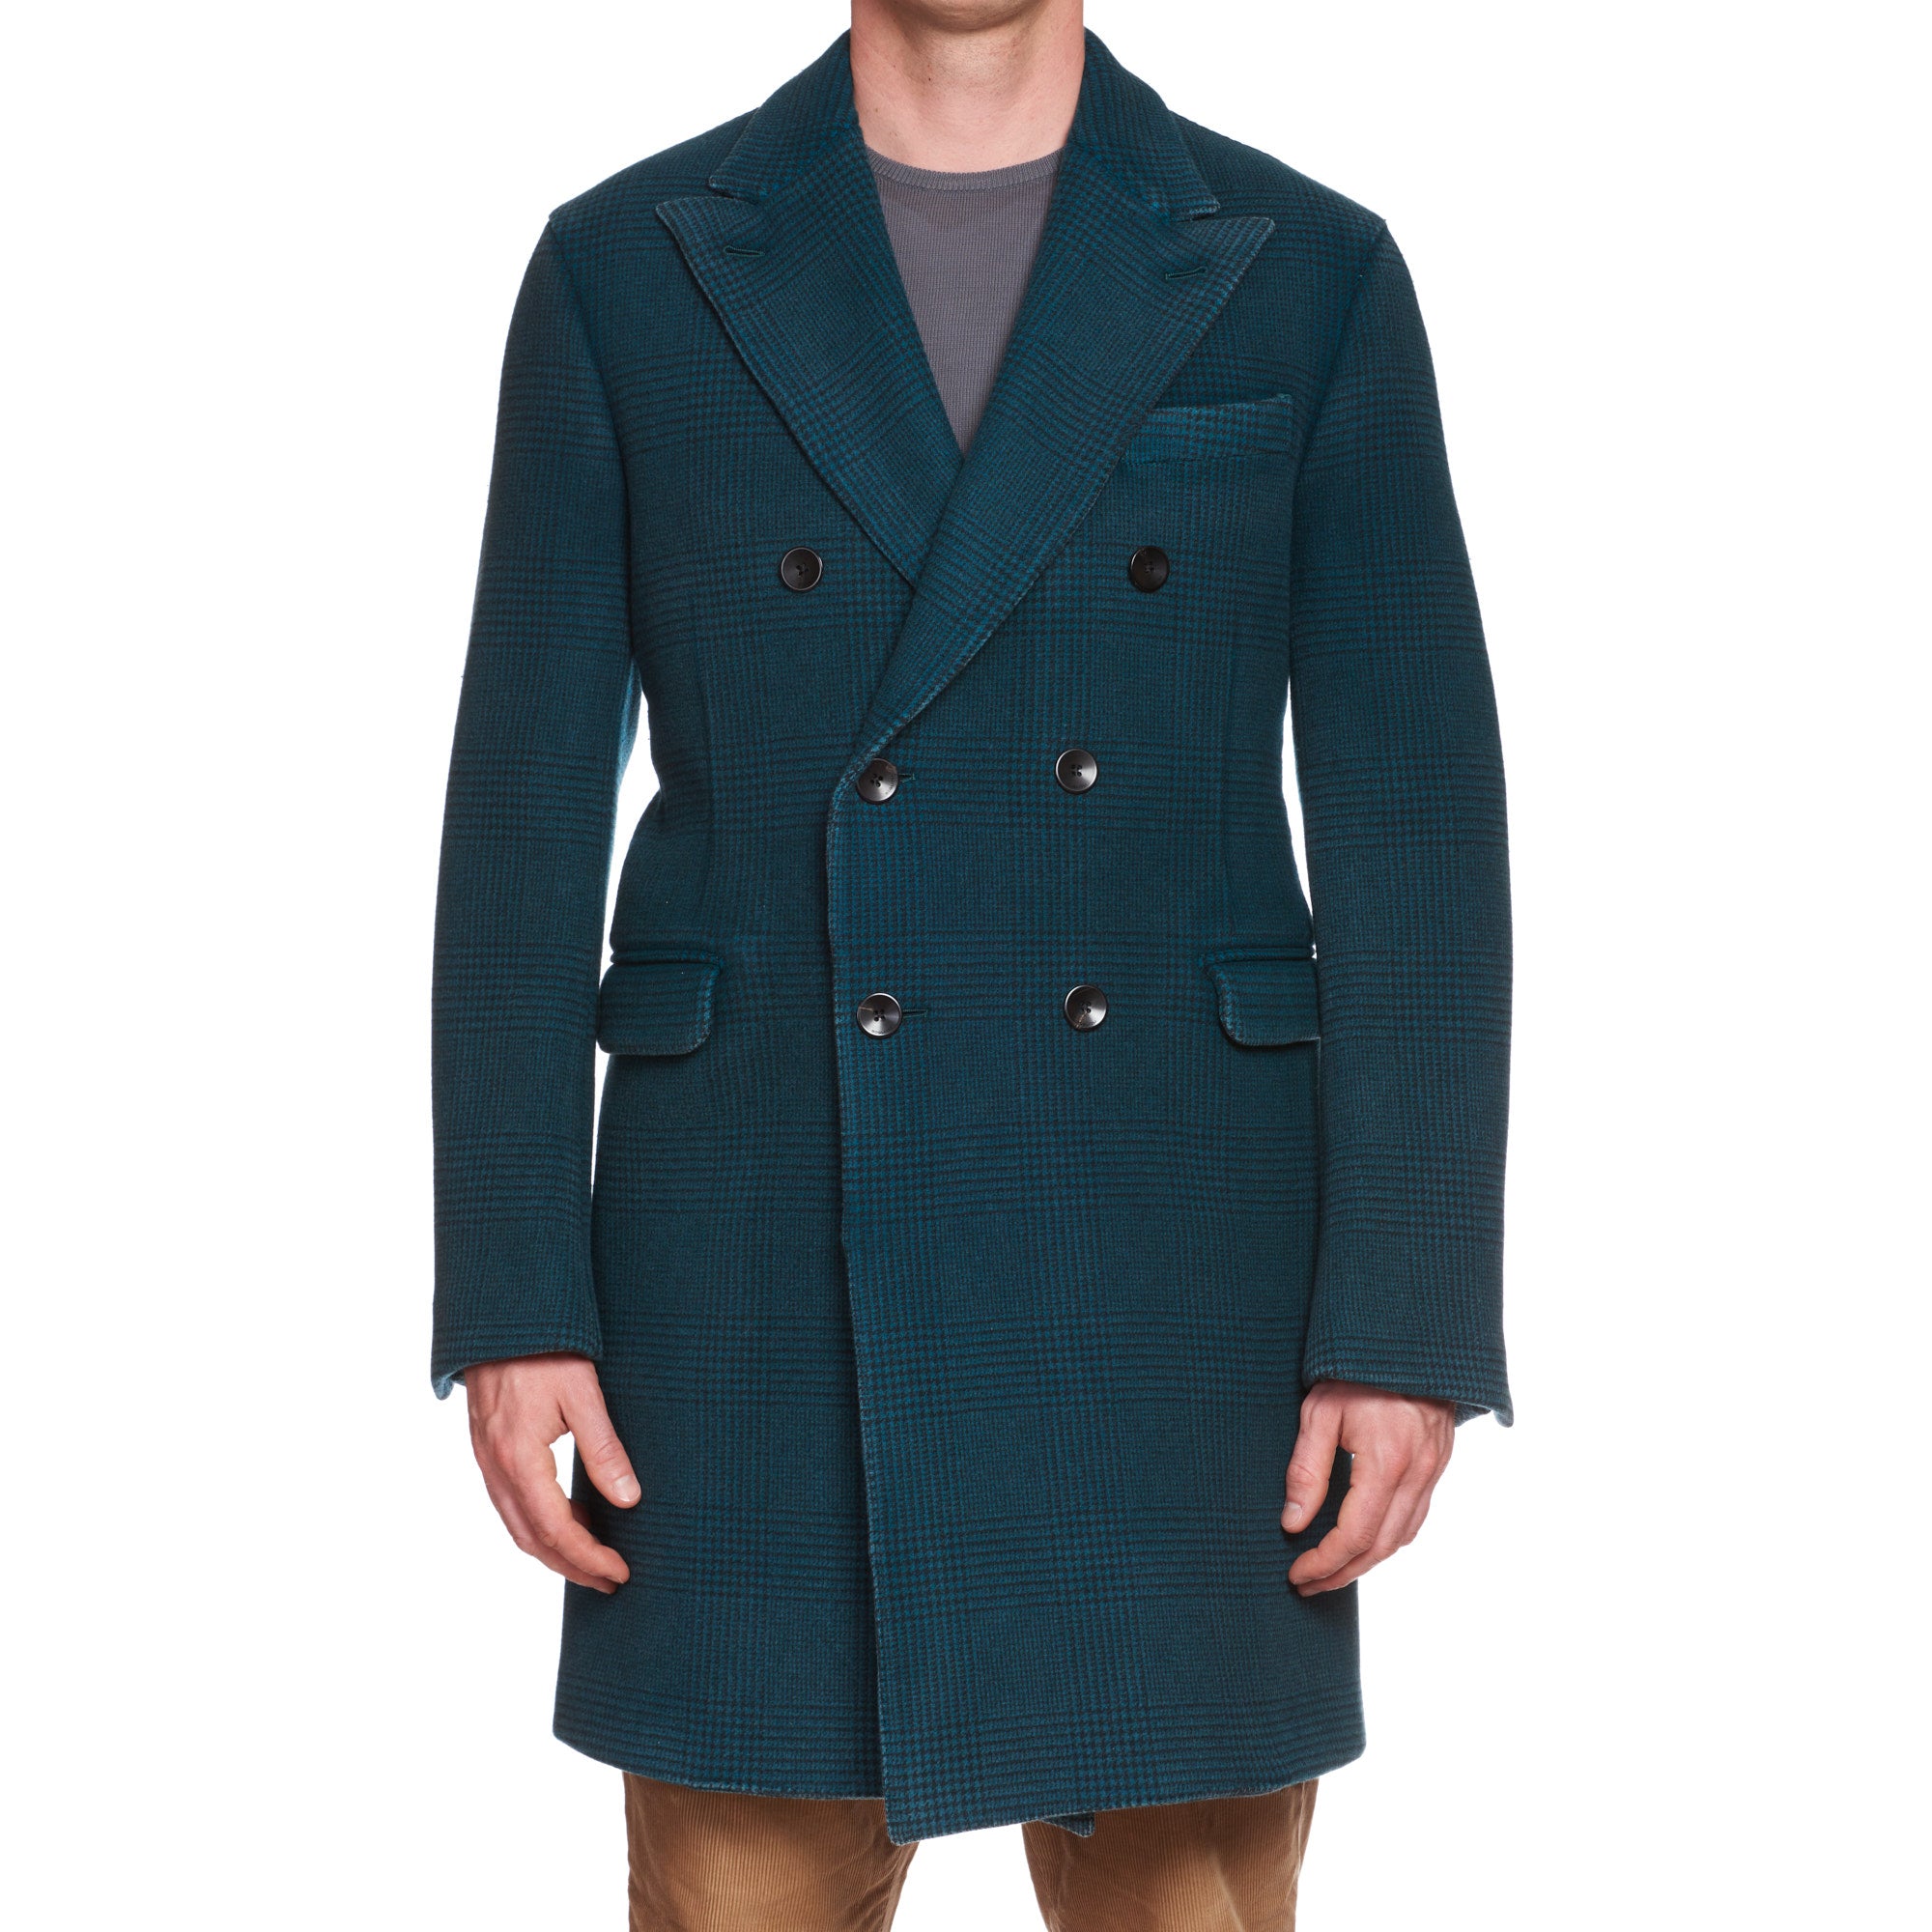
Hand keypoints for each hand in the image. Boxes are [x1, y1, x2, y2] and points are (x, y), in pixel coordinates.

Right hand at [465, 1354, 639, 1593]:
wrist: (501, 1317)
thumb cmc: (546, 1350)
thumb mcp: (584, 1395)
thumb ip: (604, 1449)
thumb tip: (629, 1501)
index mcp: (519, 1458)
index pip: (556, 1529)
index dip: (589, 1557)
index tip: (620, 1572)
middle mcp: (496, 1467)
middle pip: (531, 1539)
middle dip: (572, 1566)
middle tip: (611, 1581)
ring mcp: (486, 1460)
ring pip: (516, 1526)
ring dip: (553, 1551)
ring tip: (594, 1560)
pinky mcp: (487, 1450)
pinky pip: (509, 1504)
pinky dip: (538, 1525)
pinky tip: (569, 1519)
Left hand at [1281, 1379, 1454, 1595]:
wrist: (1408, 1336)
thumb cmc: (1357, 1369)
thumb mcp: (1320, 1411)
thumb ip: (1307, 1470)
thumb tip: (1293, 1524)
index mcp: (1387, 1462)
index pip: (1354, 1535)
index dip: (1323, 1562)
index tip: (1296, 1574)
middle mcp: (1417, 1473)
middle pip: (1381, 1547)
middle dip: (1342, 1572)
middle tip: (1308, 1584)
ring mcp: (1433, 1469)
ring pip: (1403, 1536)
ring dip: (1367, 1561)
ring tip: (1331, 1569)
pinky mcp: (1438, 1462)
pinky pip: (1417, 1516)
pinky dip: (1390, 1538)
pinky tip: (1365, 1540)